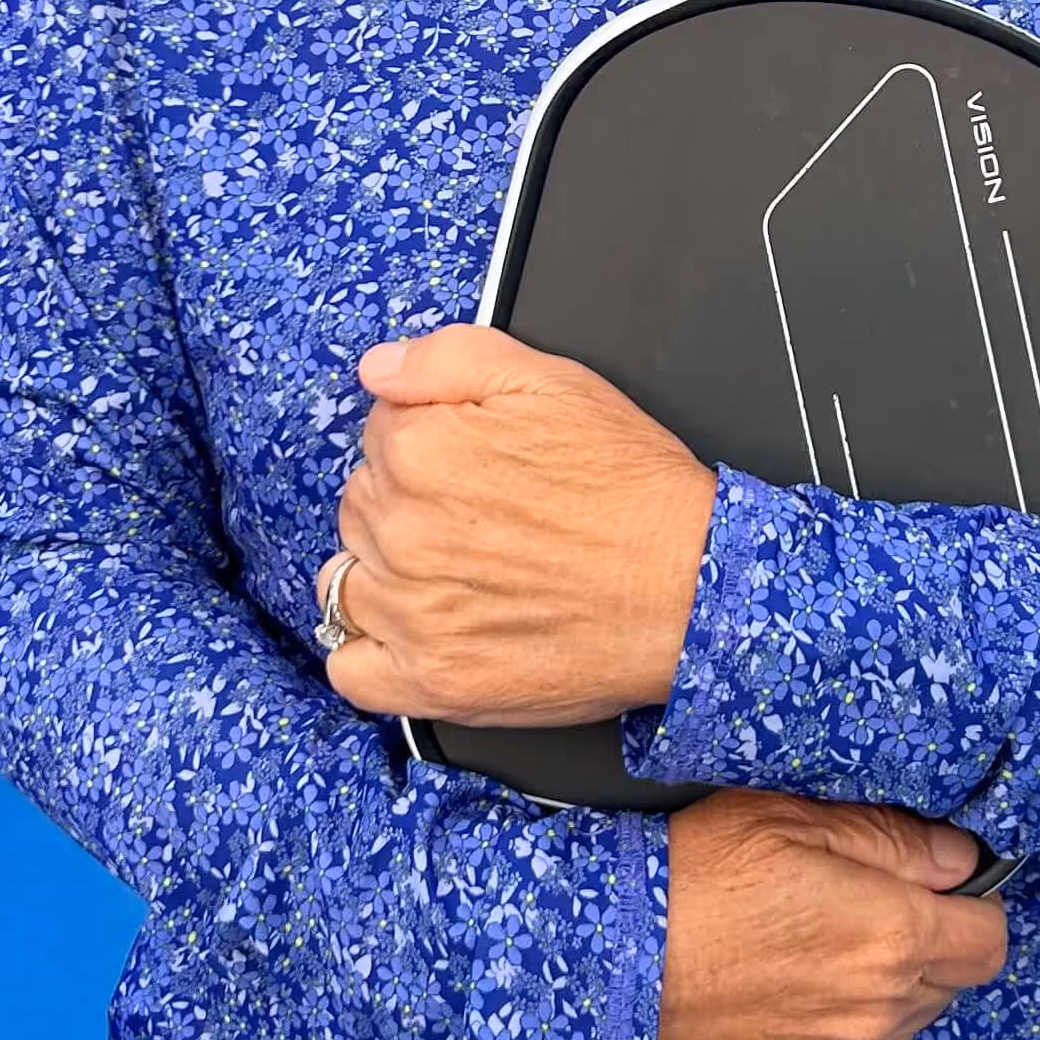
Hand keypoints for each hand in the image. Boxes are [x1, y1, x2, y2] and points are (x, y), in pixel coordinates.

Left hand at [319, 326, 716, 729]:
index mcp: (419, 450)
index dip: (432, 441)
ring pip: (348, 579)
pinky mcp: (429, 682)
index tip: (478, 462)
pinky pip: (349, 668)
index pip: (381, 433)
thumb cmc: (633, 488)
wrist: (691, 590)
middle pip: (362, 504)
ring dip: (385, 573)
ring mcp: (410, 613)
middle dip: (408, 504)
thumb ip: (451, 357)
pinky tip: (416, 633)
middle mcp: (400, 531)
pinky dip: (370, 652)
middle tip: (484, 518)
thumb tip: (379, 369)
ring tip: (456, 575)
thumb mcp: (555, 382)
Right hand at [651, 793, 1008, 1039]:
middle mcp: (877, 1015)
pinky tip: (768, 1006)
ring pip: (894, 1034)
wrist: (592, 971)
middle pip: (945, 988)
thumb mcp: (784, 817)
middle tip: (850, 918)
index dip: (967, 910)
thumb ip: (890, 837)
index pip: (988, 939)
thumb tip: (959, 857)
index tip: (932, 895)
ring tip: (799, 961)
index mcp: (891, 936)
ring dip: (873, 1001)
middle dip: (919, 952)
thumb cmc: (683, 878)